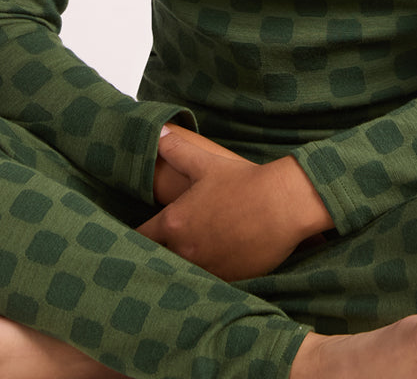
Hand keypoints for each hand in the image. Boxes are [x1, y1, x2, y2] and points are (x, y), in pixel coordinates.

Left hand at [140, 132, 333, 280]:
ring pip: (184, 274)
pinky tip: (215, 264)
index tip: (133, 237)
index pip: (140, 238)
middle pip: (158, 261)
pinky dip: (209, 276)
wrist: (283, 204)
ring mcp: (208, 268)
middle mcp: (186, 250)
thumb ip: (177, 150)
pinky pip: (210, 284)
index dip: (134, 238)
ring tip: (189, 257)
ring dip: (184, 266)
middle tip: (162, 248)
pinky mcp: (229, 279)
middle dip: (158, 254)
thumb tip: (158, 133)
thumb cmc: (243, 181)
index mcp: (175, 222)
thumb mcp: (206, 163)